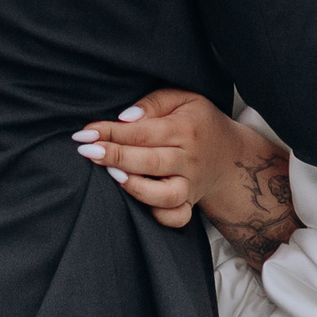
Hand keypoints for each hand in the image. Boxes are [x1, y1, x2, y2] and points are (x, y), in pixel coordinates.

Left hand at [73, 90, 300, 265]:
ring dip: (135, 186)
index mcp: (186, 129)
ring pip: (164, 194)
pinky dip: (159, 215)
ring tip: (112, 174)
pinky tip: (137, 202)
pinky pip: (177, 217)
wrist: (231, 156)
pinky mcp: (191, 204)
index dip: (111, 132)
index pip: (143, 132)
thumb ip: (153, 102)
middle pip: (150, 162)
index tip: (84, 133)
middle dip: (115, 157)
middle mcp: (190, 159)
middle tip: (86, 151)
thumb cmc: (198, 122)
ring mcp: (192, 185)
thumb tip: (124, 118)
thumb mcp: (183, 98)